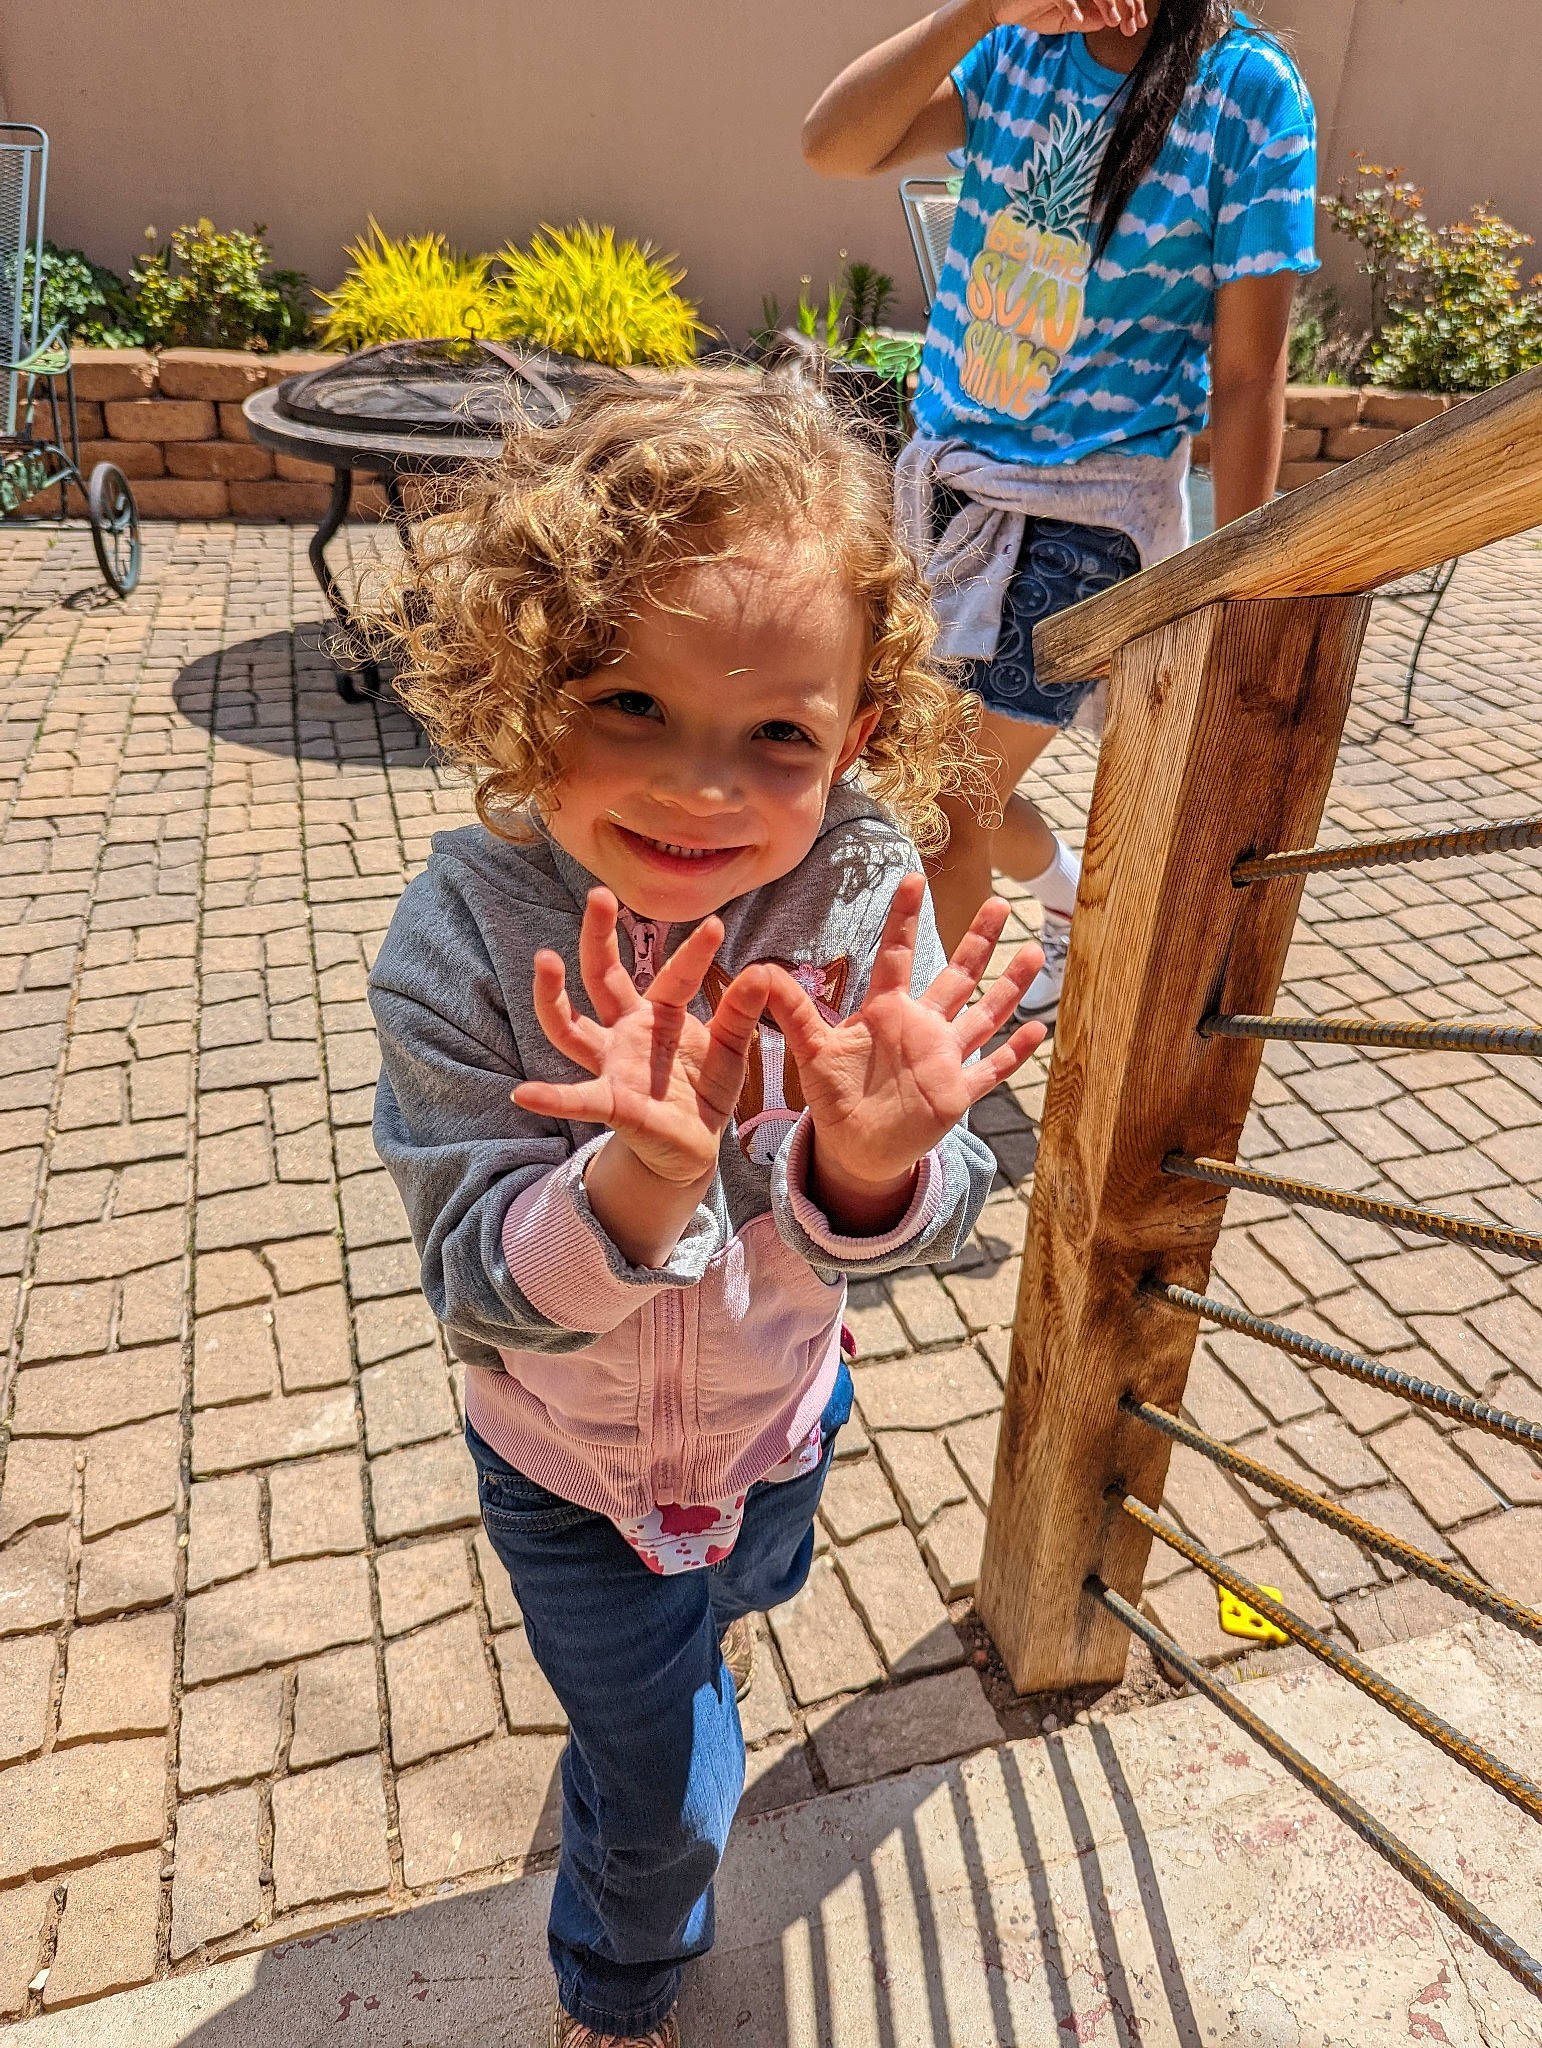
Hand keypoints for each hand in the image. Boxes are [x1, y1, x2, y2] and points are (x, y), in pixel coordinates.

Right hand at [513, 889, 769, 1187]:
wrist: (691, 1149)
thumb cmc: (703, 1093)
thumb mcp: (730, 1050)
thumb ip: (741, 1014)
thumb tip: (764, 971)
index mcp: (661, 1015)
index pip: (674, 976)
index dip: (694, 953)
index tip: (716, 925)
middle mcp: (626, 1032)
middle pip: (603, 977)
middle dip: (599, 937)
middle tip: (598, 895)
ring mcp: (612, 1065)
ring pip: (571, 1027)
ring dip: (554, 995)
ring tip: (545, 959)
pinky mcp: (611, 1104)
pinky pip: (577, 1099)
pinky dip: (550, 1097)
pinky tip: (524, 1093)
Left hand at [763, 874, 1046, 1207]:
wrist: (854, 1146)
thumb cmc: (834, 1095)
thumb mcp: (811, 1051)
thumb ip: (793, 1011)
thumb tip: (757, 972)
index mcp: (886, 1011)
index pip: (897, 955)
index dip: (904, 918)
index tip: (914, 877)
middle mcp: (921, 1027)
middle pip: (957, 976)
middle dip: (978, 940)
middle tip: (999, 902)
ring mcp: (943, 1058)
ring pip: (983, 1014)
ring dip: (1009, 986)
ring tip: (1034, 951)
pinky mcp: (955, 1092)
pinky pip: (991, 1069)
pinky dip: (1013, 1051)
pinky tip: (1037, 1028)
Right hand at [988, 0, 1146, 32]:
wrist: (1002, 7)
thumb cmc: (1033, 10)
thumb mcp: (1067, 21)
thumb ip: (1089, 19)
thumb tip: (1111, 21)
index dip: (1130, 5)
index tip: (1137, 25)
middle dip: (1125, 4)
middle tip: (1131, 26)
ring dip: (1106, 3)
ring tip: (1112, 21)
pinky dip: (1072, 6)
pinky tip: (1078, 21)